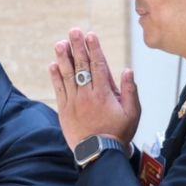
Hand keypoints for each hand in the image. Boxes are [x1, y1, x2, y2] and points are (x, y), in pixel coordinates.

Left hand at [48, 28, 139, 149]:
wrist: (99, 154)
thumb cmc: (118, 133)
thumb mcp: (133, 113)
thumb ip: (130, 91)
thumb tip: (127, 70)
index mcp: (104, 93)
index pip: (98, 66)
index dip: (94, 49)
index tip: (90, 35)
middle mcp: (87, 94)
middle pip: (81, 66)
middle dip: (78, 47)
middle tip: (74, 31)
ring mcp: (74, 102)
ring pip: (67, 75)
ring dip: (64, 58)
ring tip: (60, 43)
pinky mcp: (64, 110)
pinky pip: (59, 90)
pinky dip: (55, 76)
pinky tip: (53, 64)